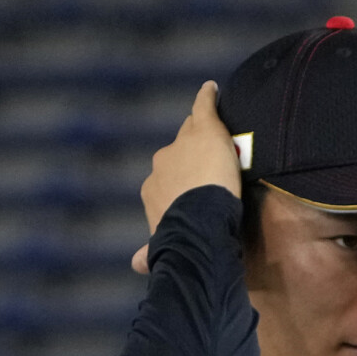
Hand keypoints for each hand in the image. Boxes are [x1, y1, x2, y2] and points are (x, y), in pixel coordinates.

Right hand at [132, 83, 242, 274]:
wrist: (197, 225)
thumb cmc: (179, 240)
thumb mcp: (159, 246)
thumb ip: (148, 253)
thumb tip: (135, 266)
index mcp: (153, 189)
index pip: (168, 175)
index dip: (181, 178)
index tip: (191, 184)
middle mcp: (162, 164)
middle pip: (178, 151)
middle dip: (190, 156)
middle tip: (209, 163)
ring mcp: (182, 145)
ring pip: (191, 132)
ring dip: (201, 134)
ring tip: (220, 136)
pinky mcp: (204, 131)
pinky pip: (203, 108)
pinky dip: (207, 97)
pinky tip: (213, 90)